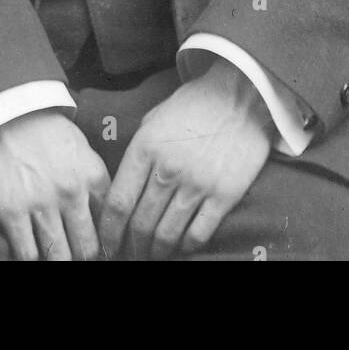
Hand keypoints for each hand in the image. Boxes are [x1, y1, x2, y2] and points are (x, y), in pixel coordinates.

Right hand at [0, 110, 110, 260]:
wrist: (1, 109)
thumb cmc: (41, 126)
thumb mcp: (79, 146)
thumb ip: (93, 179)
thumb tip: (103, 214)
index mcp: (91, 174)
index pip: (110, 223)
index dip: (107, 240)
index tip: (104, 248)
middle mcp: (70, 193)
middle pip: (86, 247)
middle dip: (85, 256)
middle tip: (80, 256)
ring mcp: (40, 204)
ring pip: (59, 256)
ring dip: (60, 260)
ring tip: (60, 258)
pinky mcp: (11, 211)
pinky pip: (27, 253)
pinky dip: (32, 259)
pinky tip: (35, 256)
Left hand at [98, 58, 273, 260]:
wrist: (240, 94)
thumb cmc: (194, 105)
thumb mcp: (154, 119)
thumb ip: (137, 152)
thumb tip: (123, 187)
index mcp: (145, 148)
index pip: (119, 203)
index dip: (110, 231)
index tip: (108, 243)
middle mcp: (168, 169)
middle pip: (140, 224)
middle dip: (132, 245)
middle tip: (131, 252)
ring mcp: (197, 184)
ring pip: (167, 235)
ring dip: (157, 252)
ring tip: (153, 255)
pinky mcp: (224, 195)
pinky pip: (199, 234)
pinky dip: (186, 247)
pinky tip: (181, 247)